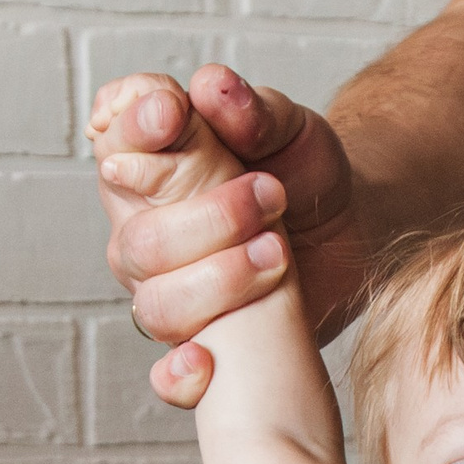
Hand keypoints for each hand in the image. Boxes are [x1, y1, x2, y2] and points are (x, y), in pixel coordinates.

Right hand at [93, 65, 365, 411]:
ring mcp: (167, 292)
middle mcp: (144, 232)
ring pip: (156, 303)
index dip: (132, 129)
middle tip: (269, 192)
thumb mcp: (288, 127)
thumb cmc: (303, 170)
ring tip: (277, 252)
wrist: (352, 230)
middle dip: (207, 217)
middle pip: (138, 239)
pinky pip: (170, 376)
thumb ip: (250, 109)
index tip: (170, 115)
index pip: (112, 142)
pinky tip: (204, 361)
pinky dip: (180, 374)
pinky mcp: (202, 343)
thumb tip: (211, 86)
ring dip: (218, 280)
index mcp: (149, 165)